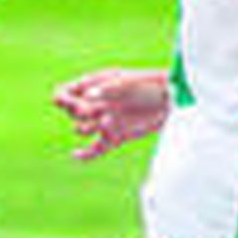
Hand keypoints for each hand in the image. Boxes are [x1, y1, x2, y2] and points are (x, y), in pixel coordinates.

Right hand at [53, 68, 169, 160]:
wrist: (174, 101)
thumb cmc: (151, 86)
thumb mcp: (127, 83)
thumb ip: (106, 89)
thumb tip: (87, 97)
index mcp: (94, 86)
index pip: (66, 92)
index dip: (63, 98)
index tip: (66, 101)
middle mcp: (96, 104)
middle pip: (71, 112)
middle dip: (77, 111)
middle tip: (91, 110)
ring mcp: (104, 121)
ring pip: (81, 129)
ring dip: (87, 127)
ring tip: (107, 121)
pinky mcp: (114, 138)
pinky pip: (94, 149)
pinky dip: (85, 154)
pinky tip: (76, 155)